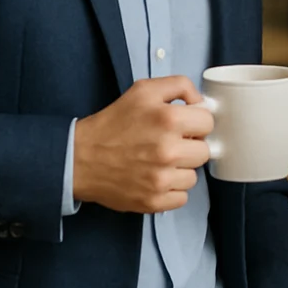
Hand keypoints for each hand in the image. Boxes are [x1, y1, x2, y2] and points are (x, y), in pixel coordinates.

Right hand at [73, 77, 213, 213]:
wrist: (79, 157)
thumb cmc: (112, 124)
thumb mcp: (144, 90)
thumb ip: (179, 86)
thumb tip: (202, 103)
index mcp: (169, 120)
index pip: (208, 123)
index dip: (195, 122)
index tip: (182, 126)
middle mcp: (168, 150)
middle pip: (205, 151)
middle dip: (189, 146)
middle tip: (168, 144)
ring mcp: (161, 179)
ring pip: (194, 176)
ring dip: (180, 170)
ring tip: (158, 162)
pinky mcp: (154, 201)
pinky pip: (182, 198)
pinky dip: (171, 191)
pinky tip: (154, 179)